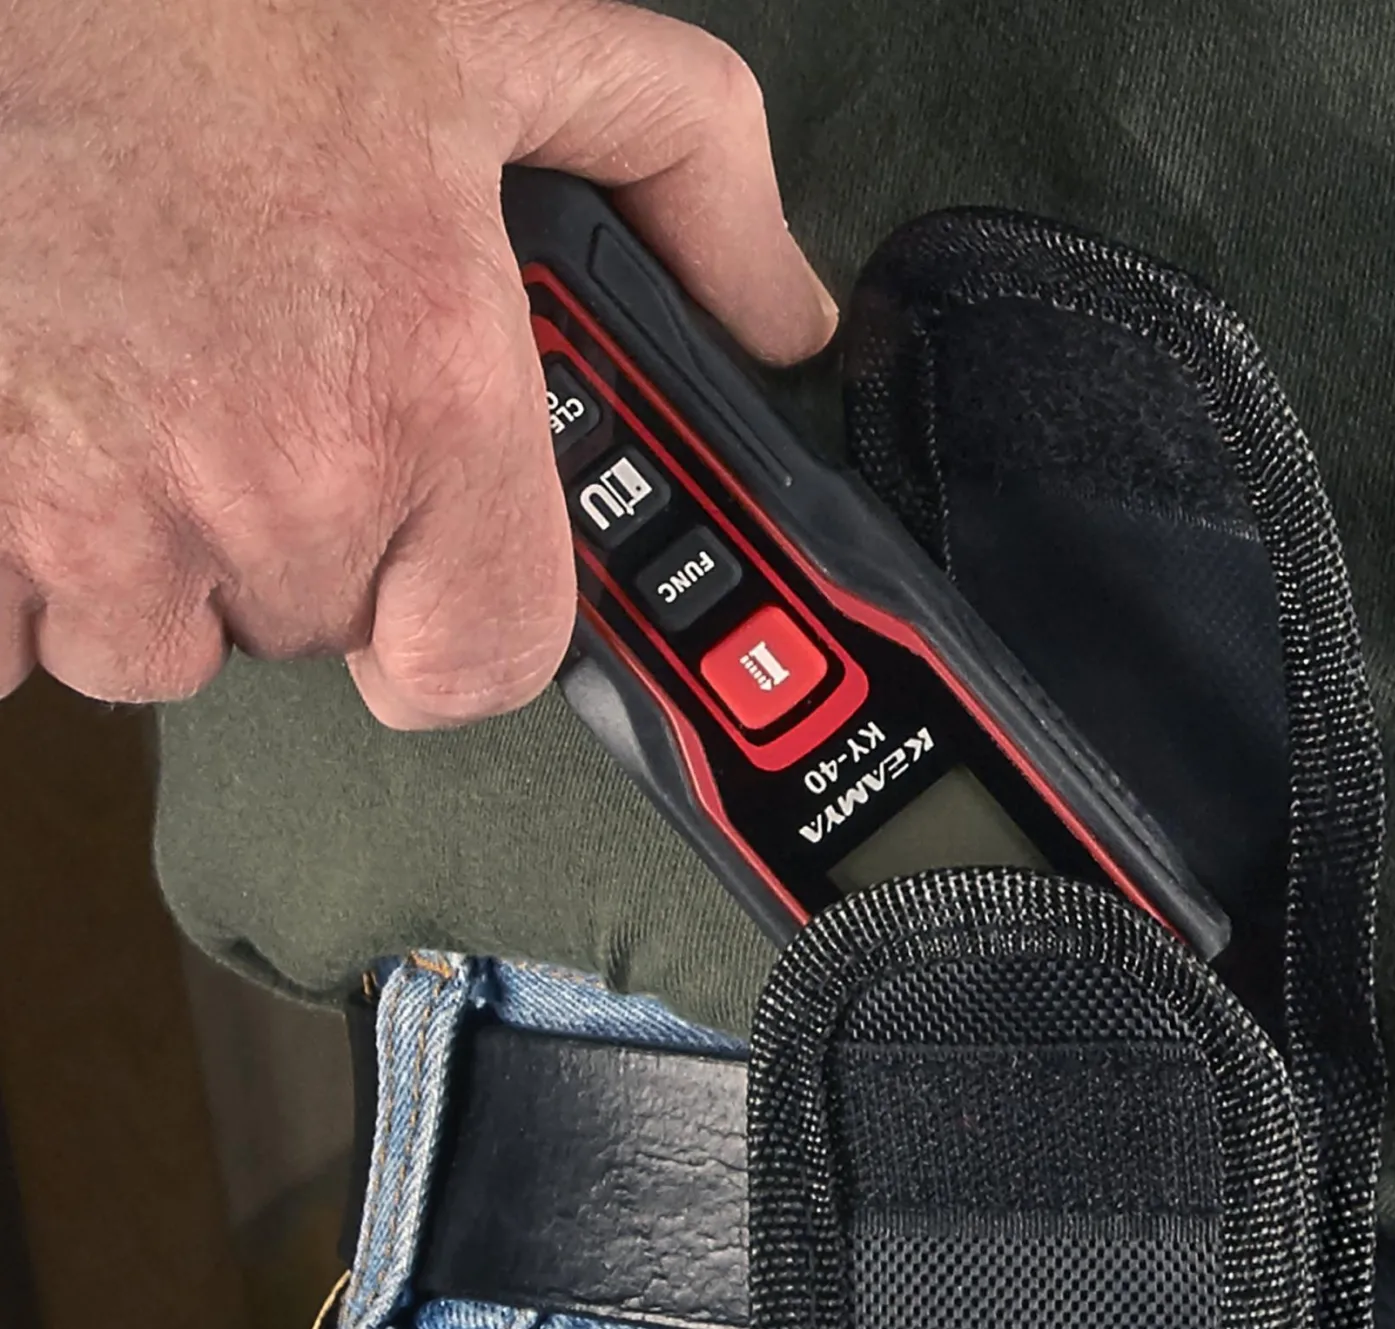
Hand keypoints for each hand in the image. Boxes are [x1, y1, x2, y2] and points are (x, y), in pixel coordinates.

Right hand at [0, 0, 834, 726]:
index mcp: (423, 390)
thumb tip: (783, 311)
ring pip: (149, 644)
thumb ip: (680, 170)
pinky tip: (34, 427)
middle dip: (285, 541)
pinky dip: (12, 559)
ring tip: (126, 386)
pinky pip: (6, 638)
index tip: (421, 581)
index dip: (453, 627)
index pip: (485, 664)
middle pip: (307, 630)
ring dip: (143, 554)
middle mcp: (271, 480)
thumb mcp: (492, 35)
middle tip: (242, 385)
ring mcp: (97, 516)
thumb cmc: (206, 3)